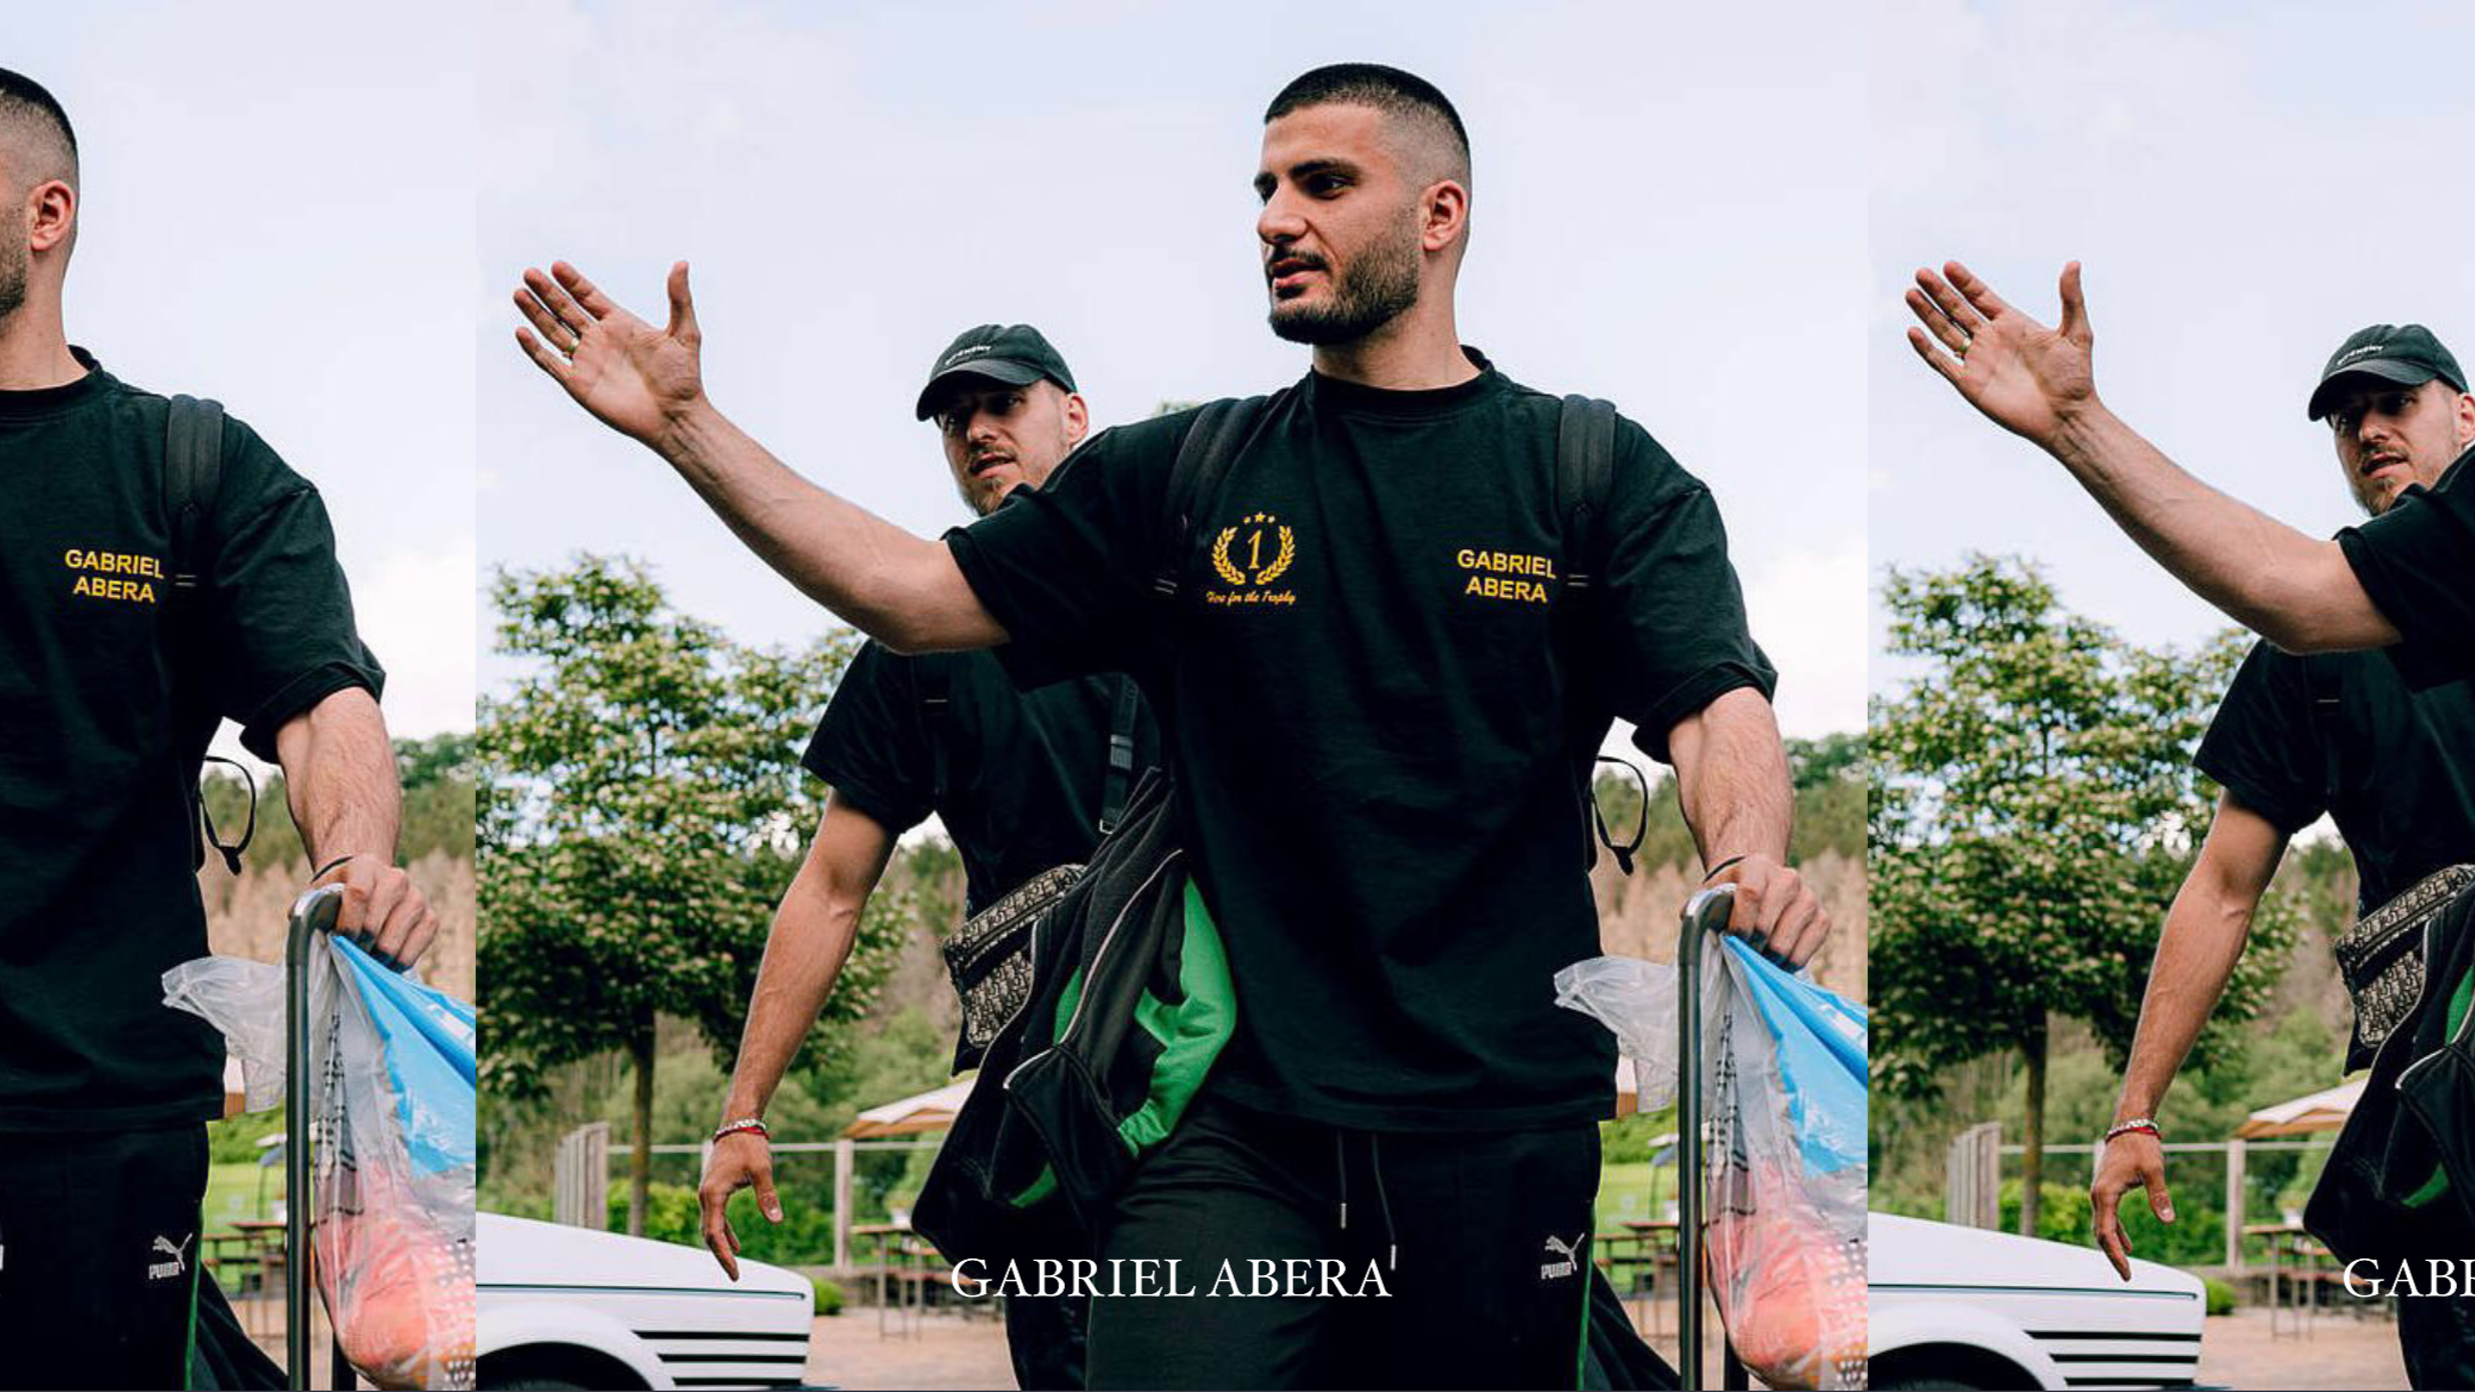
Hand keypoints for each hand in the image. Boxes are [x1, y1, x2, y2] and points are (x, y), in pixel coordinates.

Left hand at [312, 856, 436, 970]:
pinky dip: (399, 960)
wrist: (367, 886)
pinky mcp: (430, 917)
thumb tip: (308, 939)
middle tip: (350, 953)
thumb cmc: (337, 897)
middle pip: (377, 922)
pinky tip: (385, 960)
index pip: (359, 894)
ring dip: (377, 956)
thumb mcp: (318, 896)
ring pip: (395, 939)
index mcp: (366, 866)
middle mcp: (396, 878)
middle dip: (360, 945)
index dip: (348, 922)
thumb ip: (309, 913)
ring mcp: (417, 897)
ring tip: (365, 958)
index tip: (339, 940)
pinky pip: (416, 947)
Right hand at [514, 260, 706, 446]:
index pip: (589, 297)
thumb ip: (679, 298)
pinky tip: (521, 331)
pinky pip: (550, 363)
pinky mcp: (578, 384)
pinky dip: (535, 349)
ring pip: (554, 331)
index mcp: (620, 324)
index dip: (573, 282)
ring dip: (536, 313)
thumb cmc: (684, 378)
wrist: (676, 417)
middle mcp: (600, 340)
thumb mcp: (685, 333)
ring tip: (519, 293)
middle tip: (530, 273)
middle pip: (566, 310)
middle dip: (548, 292)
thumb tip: (682, 263)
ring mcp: (587, 361)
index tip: (557, 265)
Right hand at [697, 1129, 781, 1281]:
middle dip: (720, 1256)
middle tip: (735, 1276)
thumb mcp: (762, 1170)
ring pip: (711, 1227)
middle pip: (709, 1234)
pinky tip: (735, 1244)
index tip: (735, 1273)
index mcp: (714, 1194)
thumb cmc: (750, 1146)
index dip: (724, 1256)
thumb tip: (776, 1221)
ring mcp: (708, 1193)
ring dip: (721, 1246)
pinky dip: (724, 1232)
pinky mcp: (714, 1190)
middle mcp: (706, 1195)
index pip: (715, 1234)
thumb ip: (768, 1196)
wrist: (738, 1125)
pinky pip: (716, 1217)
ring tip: (733, 1265)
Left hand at [1705, 854, 1828, 968]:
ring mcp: (1808, 897)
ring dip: (1768, 956)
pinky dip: (1790, 961)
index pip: (1751, 893)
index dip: (1740, 923)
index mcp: (1757, 866)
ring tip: (1757, 957)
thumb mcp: (1712, 895)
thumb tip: (1699, 931)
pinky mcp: (1822, 918)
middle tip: (1742, 952)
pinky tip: (1776, 960)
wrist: (1760, 886)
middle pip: (1768, 922)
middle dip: (1751, 945)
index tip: (1732, 939)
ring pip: (1787, 940)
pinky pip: (1807, 948)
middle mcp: (1788, 878)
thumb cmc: (1731, 896)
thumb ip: (1702, 910)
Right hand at [1905, 260, 2098, 448]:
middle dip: (1939, 291)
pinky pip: (1941, 363)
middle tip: (1921, 273)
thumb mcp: (2077, 332)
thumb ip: (2071, 298)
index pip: (1981, 297)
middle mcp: (1991, 339)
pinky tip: (1913, 332)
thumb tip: (2074, 263)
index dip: (1965, 281)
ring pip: (1945, 331)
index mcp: (2012, 324)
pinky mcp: (1968, 383)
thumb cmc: (2075, 377)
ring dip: (1927, 313)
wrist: (2065, 417)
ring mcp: (1977, 361)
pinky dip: (1926, 348)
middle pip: (1957, 310)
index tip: (1949, 265)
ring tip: (1911, 293)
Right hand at [2091, 1128, 2174, 1280]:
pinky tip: (2127, 1244)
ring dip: (2113, 1246)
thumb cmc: (2142, 1147)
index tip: (2127, 1273)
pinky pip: (2108, 1217)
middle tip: (2127, 1276)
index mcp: (2105, 1194)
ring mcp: (2100, 1192)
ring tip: (2125, 1265)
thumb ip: (2160, 1196)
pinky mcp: (2106, 1190)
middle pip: (2101, 1233)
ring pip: (2102, 1226)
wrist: (2130, 1127)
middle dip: (2112, 1256)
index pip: (2107, 1233)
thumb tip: (2168, 1221)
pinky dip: (2116, 1233)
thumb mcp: (2154, 1171)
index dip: (2116, 1256)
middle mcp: (2098, 1195)